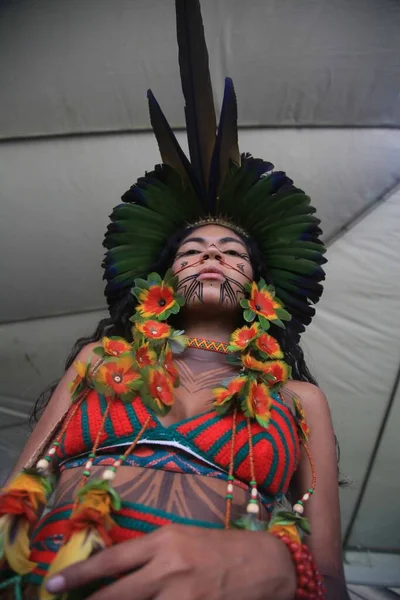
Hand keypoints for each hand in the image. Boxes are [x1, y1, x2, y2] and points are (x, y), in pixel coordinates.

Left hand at [46, 524, 295, 599]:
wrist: (265, 563)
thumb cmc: (219, 548)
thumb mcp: (181, 539)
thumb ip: (149, 554)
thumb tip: (113, 572)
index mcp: (163, 541)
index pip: (110, 560)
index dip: (77, 575)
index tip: (52, 586)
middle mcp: (168, 568)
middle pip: (114, 596)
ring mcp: (182, 597)